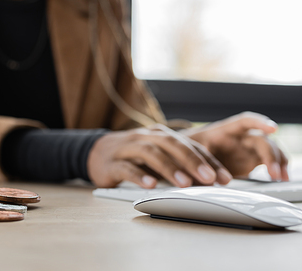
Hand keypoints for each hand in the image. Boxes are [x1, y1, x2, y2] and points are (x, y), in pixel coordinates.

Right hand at [87, 127, 232, 187]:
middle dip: (192, 161)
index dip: (208, 160)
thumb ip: (178, 165)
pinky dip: (139, 176)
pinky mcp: (111, 163)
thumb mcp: (157, 157)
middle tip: (209, 179)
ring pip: (151, 154)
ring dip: (169, 168)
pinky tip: (150, 186)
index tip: (224, 178)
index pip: (189, 145)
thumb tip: (208, 181)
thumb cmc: (132, 156)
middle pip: (171, 144)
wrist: (95, 153)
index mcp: (160, 135)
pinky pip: (126, 168)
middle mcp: (145, 137)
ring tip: (184, 184)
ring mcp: (127, 148)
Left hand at [184, 112, 288, 180]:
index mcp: (224, 130)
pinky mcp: (249, 162)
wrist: (185, 156)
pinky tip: (281, 178)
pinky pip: (268, 162)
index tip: (272, 128)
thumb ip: (198, 159)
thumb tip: (205, 175)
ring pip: (269, 150)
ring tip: (282, 177)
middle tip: (273, 172)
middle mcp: (239, 138)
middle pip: (260, 140)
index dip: (258, 123)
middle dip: (270, 154)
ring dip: (279, 161)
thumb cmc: (186, 148)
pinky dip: (276, 168)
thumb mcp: (187, 150)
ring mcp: (246, 150)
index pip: (244, 121)